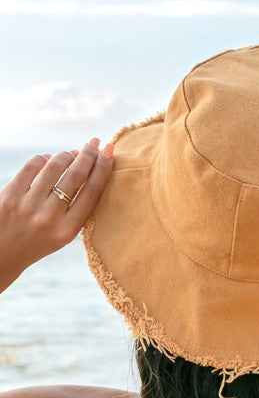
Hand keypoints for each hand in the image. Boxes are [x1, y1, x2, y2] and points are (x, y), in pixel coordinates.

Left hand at [0, 139, 113, 291]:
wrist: (4, 254)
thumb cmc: (40, 240)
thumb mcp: (65, 233)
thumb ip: (78, 208)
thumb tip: (91, 169)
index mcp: (68, 230)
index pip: (92, 191)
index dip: (103, 167)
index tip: (109, 151)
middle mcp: (49, 218)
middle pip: (76, 176)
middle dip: (88, 155)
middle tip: (94, 143)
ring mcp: (27, 206)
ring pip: (54, 167)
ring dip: (66, 155)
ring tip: (71, 154)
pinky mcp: (9, 196)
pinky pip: (32, 166)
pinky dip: (43, 158)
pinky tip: (48, 160)